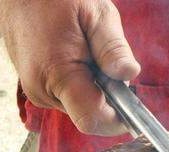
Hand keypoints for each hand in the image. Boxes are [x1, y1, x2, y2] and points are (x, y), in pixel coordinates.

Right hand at [0, 0, 140, 135]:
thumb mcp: (95, 14)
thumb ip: (112, 48)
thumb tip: (130, 74)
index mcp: (56, 75)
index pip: (92, 120)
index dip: (117, 118)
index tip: (131, 100)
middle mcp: (42, 92)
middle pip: (90, 114)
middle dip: (108, 95)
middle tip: (104, 58)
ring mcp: (37, 93)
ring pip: (80, 106)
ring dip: (94, 87)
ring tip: (86, 51)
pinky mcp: (37, 89)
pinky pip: (69, 97)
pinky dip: (81, 83)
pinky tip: (76, 57)